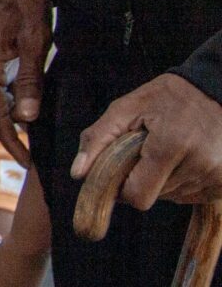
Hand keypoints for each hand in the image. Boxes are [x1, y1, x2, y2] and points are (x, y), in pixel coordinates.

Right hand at [0, 0, 52, 166]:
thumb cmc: (28, 7)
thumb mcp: (35, 43)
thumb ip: (30, 80)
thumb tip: (26, 118)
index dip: (11, 140)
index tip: (26, 161)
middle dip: (9, 138)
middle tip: (29, 160)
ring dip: (11, 123)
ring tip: (30, 142)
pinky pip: (1, 90)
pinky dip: (13, 106)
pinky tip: (27, 113)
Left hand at [72, 73, 221, 209]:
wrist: (217, 89)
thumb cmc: (167, 97)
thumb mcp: (126, 108)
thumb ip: (98, 140)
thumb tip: (78, 174)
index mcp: (171, 145)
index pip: (139, 196)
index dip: (124, 188)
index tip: (124, 169)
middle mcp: (200, 165)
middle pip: (156, 197)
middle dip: (145, 179)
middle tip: (150, 150)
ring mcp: (218, 176)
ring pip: (175, 197)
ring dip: (166, 179)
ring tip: (172, 149)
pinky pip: (195, 196)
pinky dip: (185, 181)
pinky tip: (187, 157)